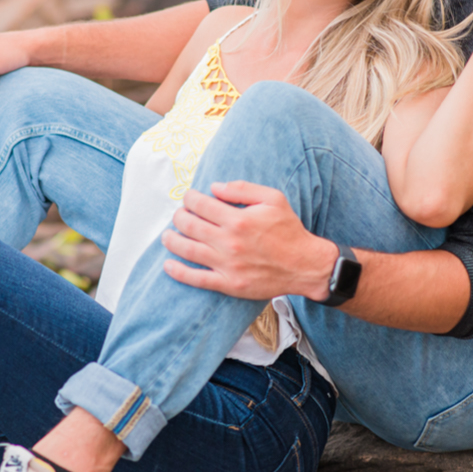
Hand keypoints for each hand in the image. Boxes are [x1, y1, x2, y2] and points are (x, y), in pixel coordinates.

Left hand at [161, 181, 337, 302]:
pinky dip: (178, 272)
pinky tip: (168, 265)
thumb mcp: (273, 199)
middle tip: (179, 214)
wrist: (304, 265)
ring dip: (172, 241)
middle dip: (179, 216)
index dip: (189, 198)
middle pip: (189, 226)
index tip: (189, 198)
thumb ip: (242, 189)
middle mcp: (230, 242)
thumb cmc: (289, 230)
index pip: (201, 204)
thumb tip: (214, 187)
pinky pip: (196, 279)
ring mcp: (227, 265)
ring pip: (187, 251)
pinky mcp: (229, 284)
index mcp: (239, 219)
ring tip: (167, 235)